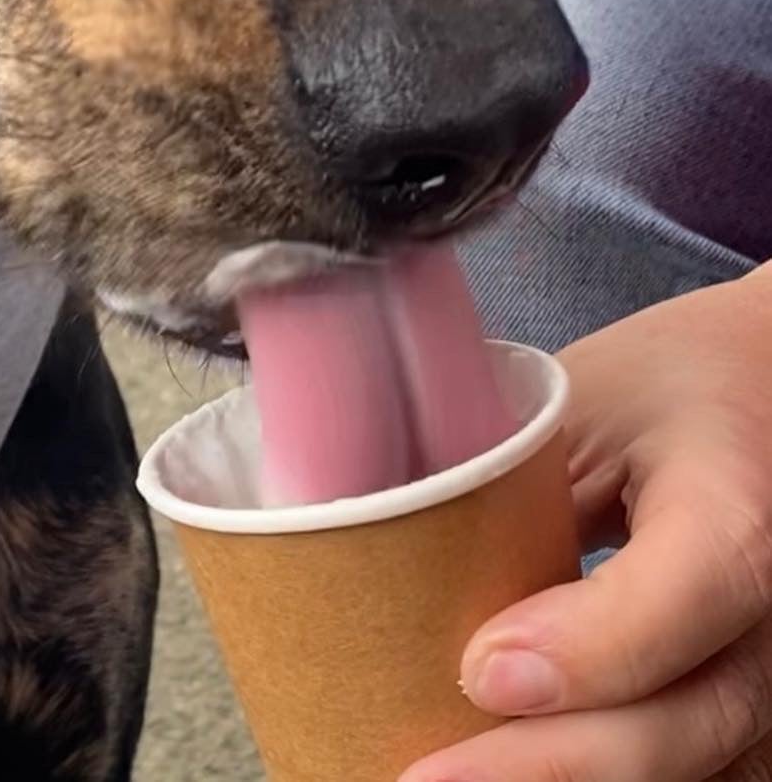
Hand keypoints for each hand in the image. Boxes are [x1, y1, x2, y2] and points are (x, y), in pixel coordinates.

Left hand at [398, 266, 771, 781]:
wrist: (766, 391)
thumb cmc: (670, 386)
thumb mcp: (586, 404)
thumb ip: (516, 494)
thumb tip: (394, 584)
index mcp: (738, 501)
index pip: (679, 597)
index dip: (582, 650)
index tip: (477, 669)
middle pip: (691, 717)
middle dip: (551, 761)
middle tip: (426, 776)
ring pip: (704, 767)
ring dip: (576, 781)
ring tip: (456, 780)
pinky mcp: (771, 707)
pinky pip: (710, 772)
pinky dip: (615, 777)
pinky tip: (520, 774)